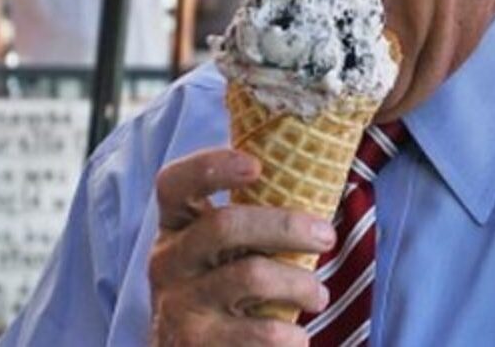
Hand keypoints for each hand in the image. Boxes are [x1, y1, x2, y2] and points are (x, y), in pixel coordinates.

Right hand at [149, 149, 333, 345]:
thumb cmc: (222, 297)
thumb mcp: (219, 256)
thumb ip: (247, 224)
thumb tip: (312, 170)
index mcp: (175, 229)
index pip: (174, 184)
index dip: (210, 167)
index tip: (257, 165)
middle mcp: (168, 262)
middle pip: (224, 225)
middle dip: (286, 226)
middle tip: (326, 235)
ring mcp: (178, 305)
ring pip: (251, 275)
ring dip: (300, 284)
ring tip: (318, 296)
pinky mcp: (194, 345)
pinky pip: (260, 332)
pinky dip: (291, 335)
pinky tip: (298, 337)